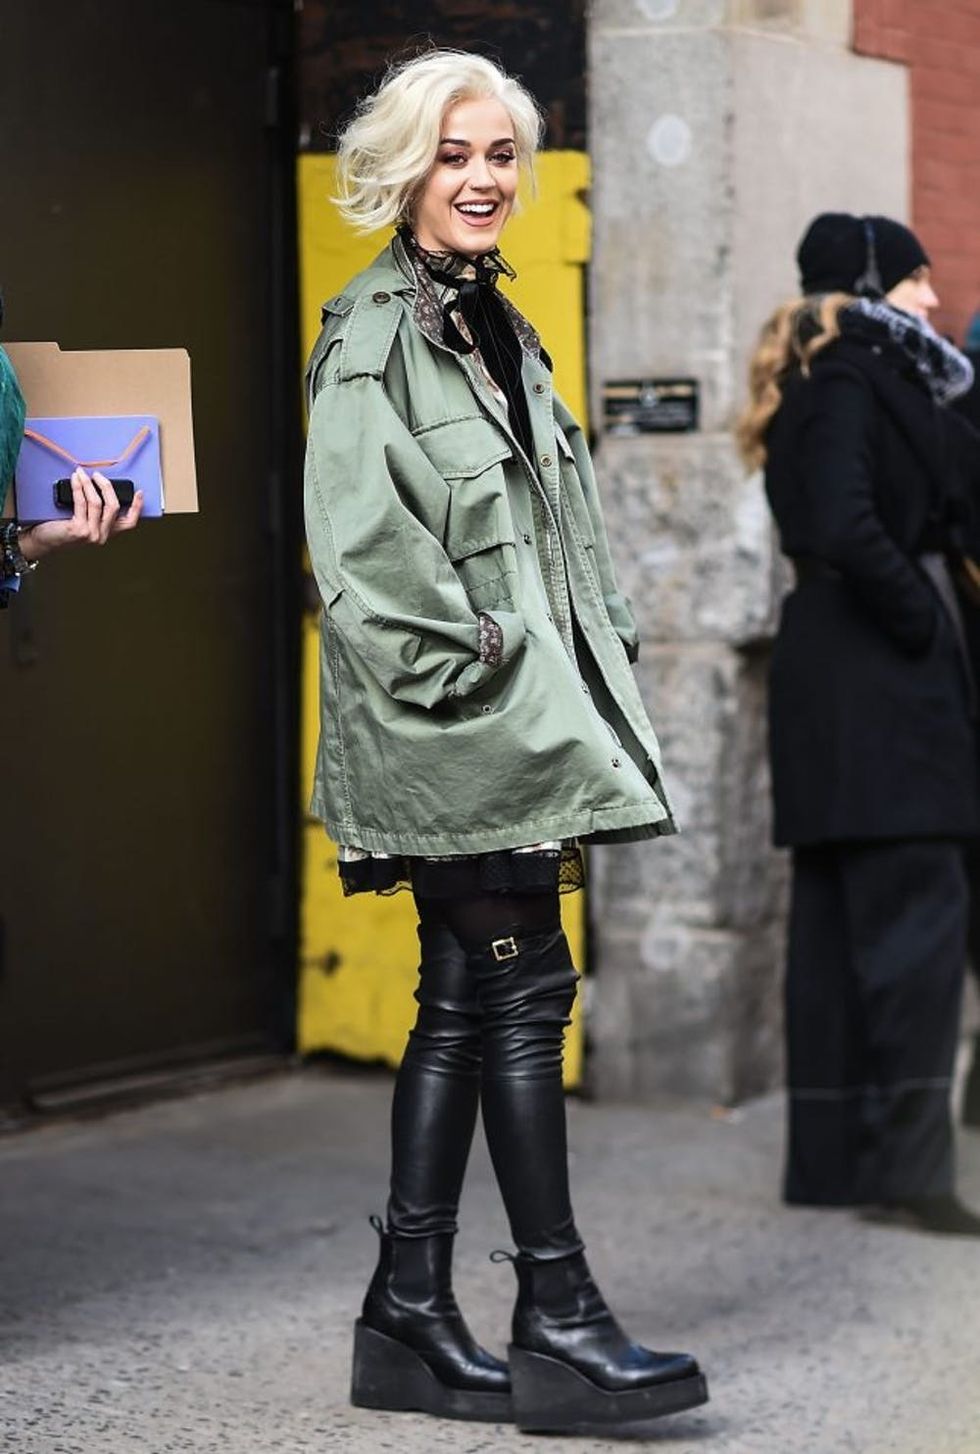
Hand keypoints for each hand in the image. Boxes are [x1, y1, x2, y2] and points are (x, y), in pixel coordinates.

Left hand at [18, 468, 142, 561]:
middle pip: (114, 507)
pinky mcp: (79, 530)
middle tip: (97, 475)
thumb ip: (95, 512)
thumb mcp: (84, 521)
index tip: (139, 492)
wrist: (44, 541)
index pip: (128, 523)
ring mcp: (92, 534)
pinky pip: (82, 503)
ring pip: (97, 503)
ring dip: (89, 484)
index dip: (137, 507)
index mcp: (106, 533)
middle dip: (106, 487)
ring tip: (81, 474)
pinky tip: (75, 480)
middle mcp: (102, 536)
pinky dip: (78, 488)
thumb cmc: (61, 530)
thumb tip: (100, 487)